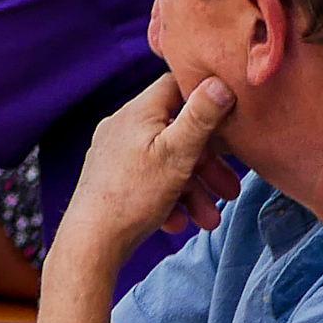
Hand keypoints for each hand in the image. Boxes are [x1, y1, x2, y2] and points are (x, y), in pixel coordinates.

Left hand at [63, 71, 238, 264]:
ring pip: (167, 164)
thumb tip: (220, 81)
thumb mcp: (177, 153)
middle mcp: (124, 126)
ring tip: (209, 220)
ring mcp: (116, 153)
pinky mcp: (112, 178)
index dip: (205, 98)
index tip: (229, 118)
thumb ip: (201, 117)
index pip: (176, 85)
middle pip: (177, 134)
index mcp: (139, 111)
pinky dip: (169, 200)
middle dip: (208, 165)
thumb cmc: (134, 195)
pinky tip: (178, 222)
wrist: (92, 241)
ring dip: (193, 191)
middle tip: (231, 191)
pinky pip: (149, 182)